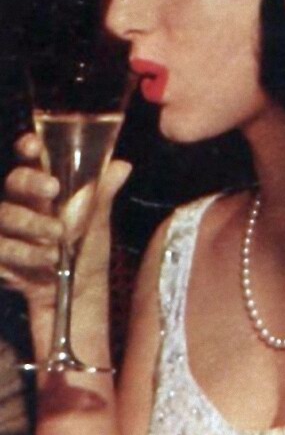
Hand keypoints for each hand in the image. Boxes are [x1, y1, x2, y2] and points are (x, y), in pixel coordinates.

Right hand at [0, 132, 130, 313]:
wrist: (80, 288)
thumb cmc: (87, 245)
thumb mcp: (98, 219)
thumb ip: (104, 192)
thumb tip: (122, 165)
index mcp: (44, 185)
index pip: (30, 158)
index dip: (28, 147)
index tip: (35, 145)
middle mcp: (21, 202)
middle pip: (13, 182)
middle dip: (32, 184)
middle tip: (54, 189)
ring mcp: (7, 229)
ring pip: (7, 217)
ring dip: (35, 227)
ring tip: (60, 239)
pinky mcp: (0, 255)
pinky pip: (1, 250)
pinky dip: (26, 256)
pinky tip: (47, 262)